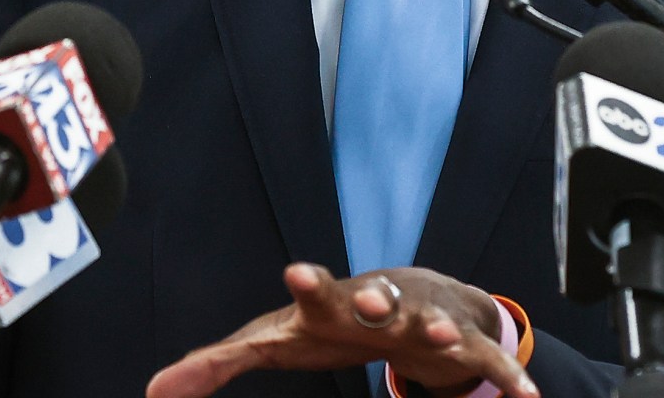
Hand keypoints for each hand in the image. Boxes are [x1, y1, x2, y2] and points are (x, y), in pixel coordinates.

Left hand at [146, 263, 537, 397]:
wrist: (413, 301)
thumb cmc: (332, 322)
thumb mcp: (277, 341)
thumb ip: (218, 364)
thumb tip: (154, 390)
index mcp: (333, 304)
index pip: (316, 290)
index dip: (309, 285)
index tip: (296, 276)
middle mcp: (384, 302)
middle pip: (378, 298)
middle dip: (373, 299)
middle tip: (368, 303)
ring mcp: (427, 320)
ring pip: (434, 322)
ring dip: (434, 327)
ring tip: (434, 335)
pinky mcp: (465, 344)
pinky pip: (489, 362)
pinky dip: (508, 378)